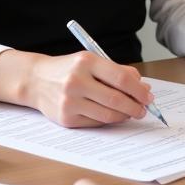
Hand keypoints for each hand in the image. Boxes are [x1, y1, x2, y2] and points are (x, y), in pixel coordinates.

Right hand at [0, 48, 156, 127]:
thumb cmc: (70, 69)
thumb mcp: (92, 61)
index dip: (139, 90)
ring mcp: (70, 101)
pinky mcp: (66, 118)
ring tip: (131, 112)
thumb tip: (144, 88)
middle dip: (135, 106)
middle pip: (116, 99)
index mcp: (86, 62)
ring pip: (108, 114)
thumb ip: (118, 71)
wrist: (36, 80)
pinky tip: (112, 115)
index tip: (149, 96)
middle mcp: (76, 81)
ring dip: (124, 116)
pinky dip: (108, 120)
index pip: (121, 78)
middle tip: (143, 109)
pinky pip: (96, 122)